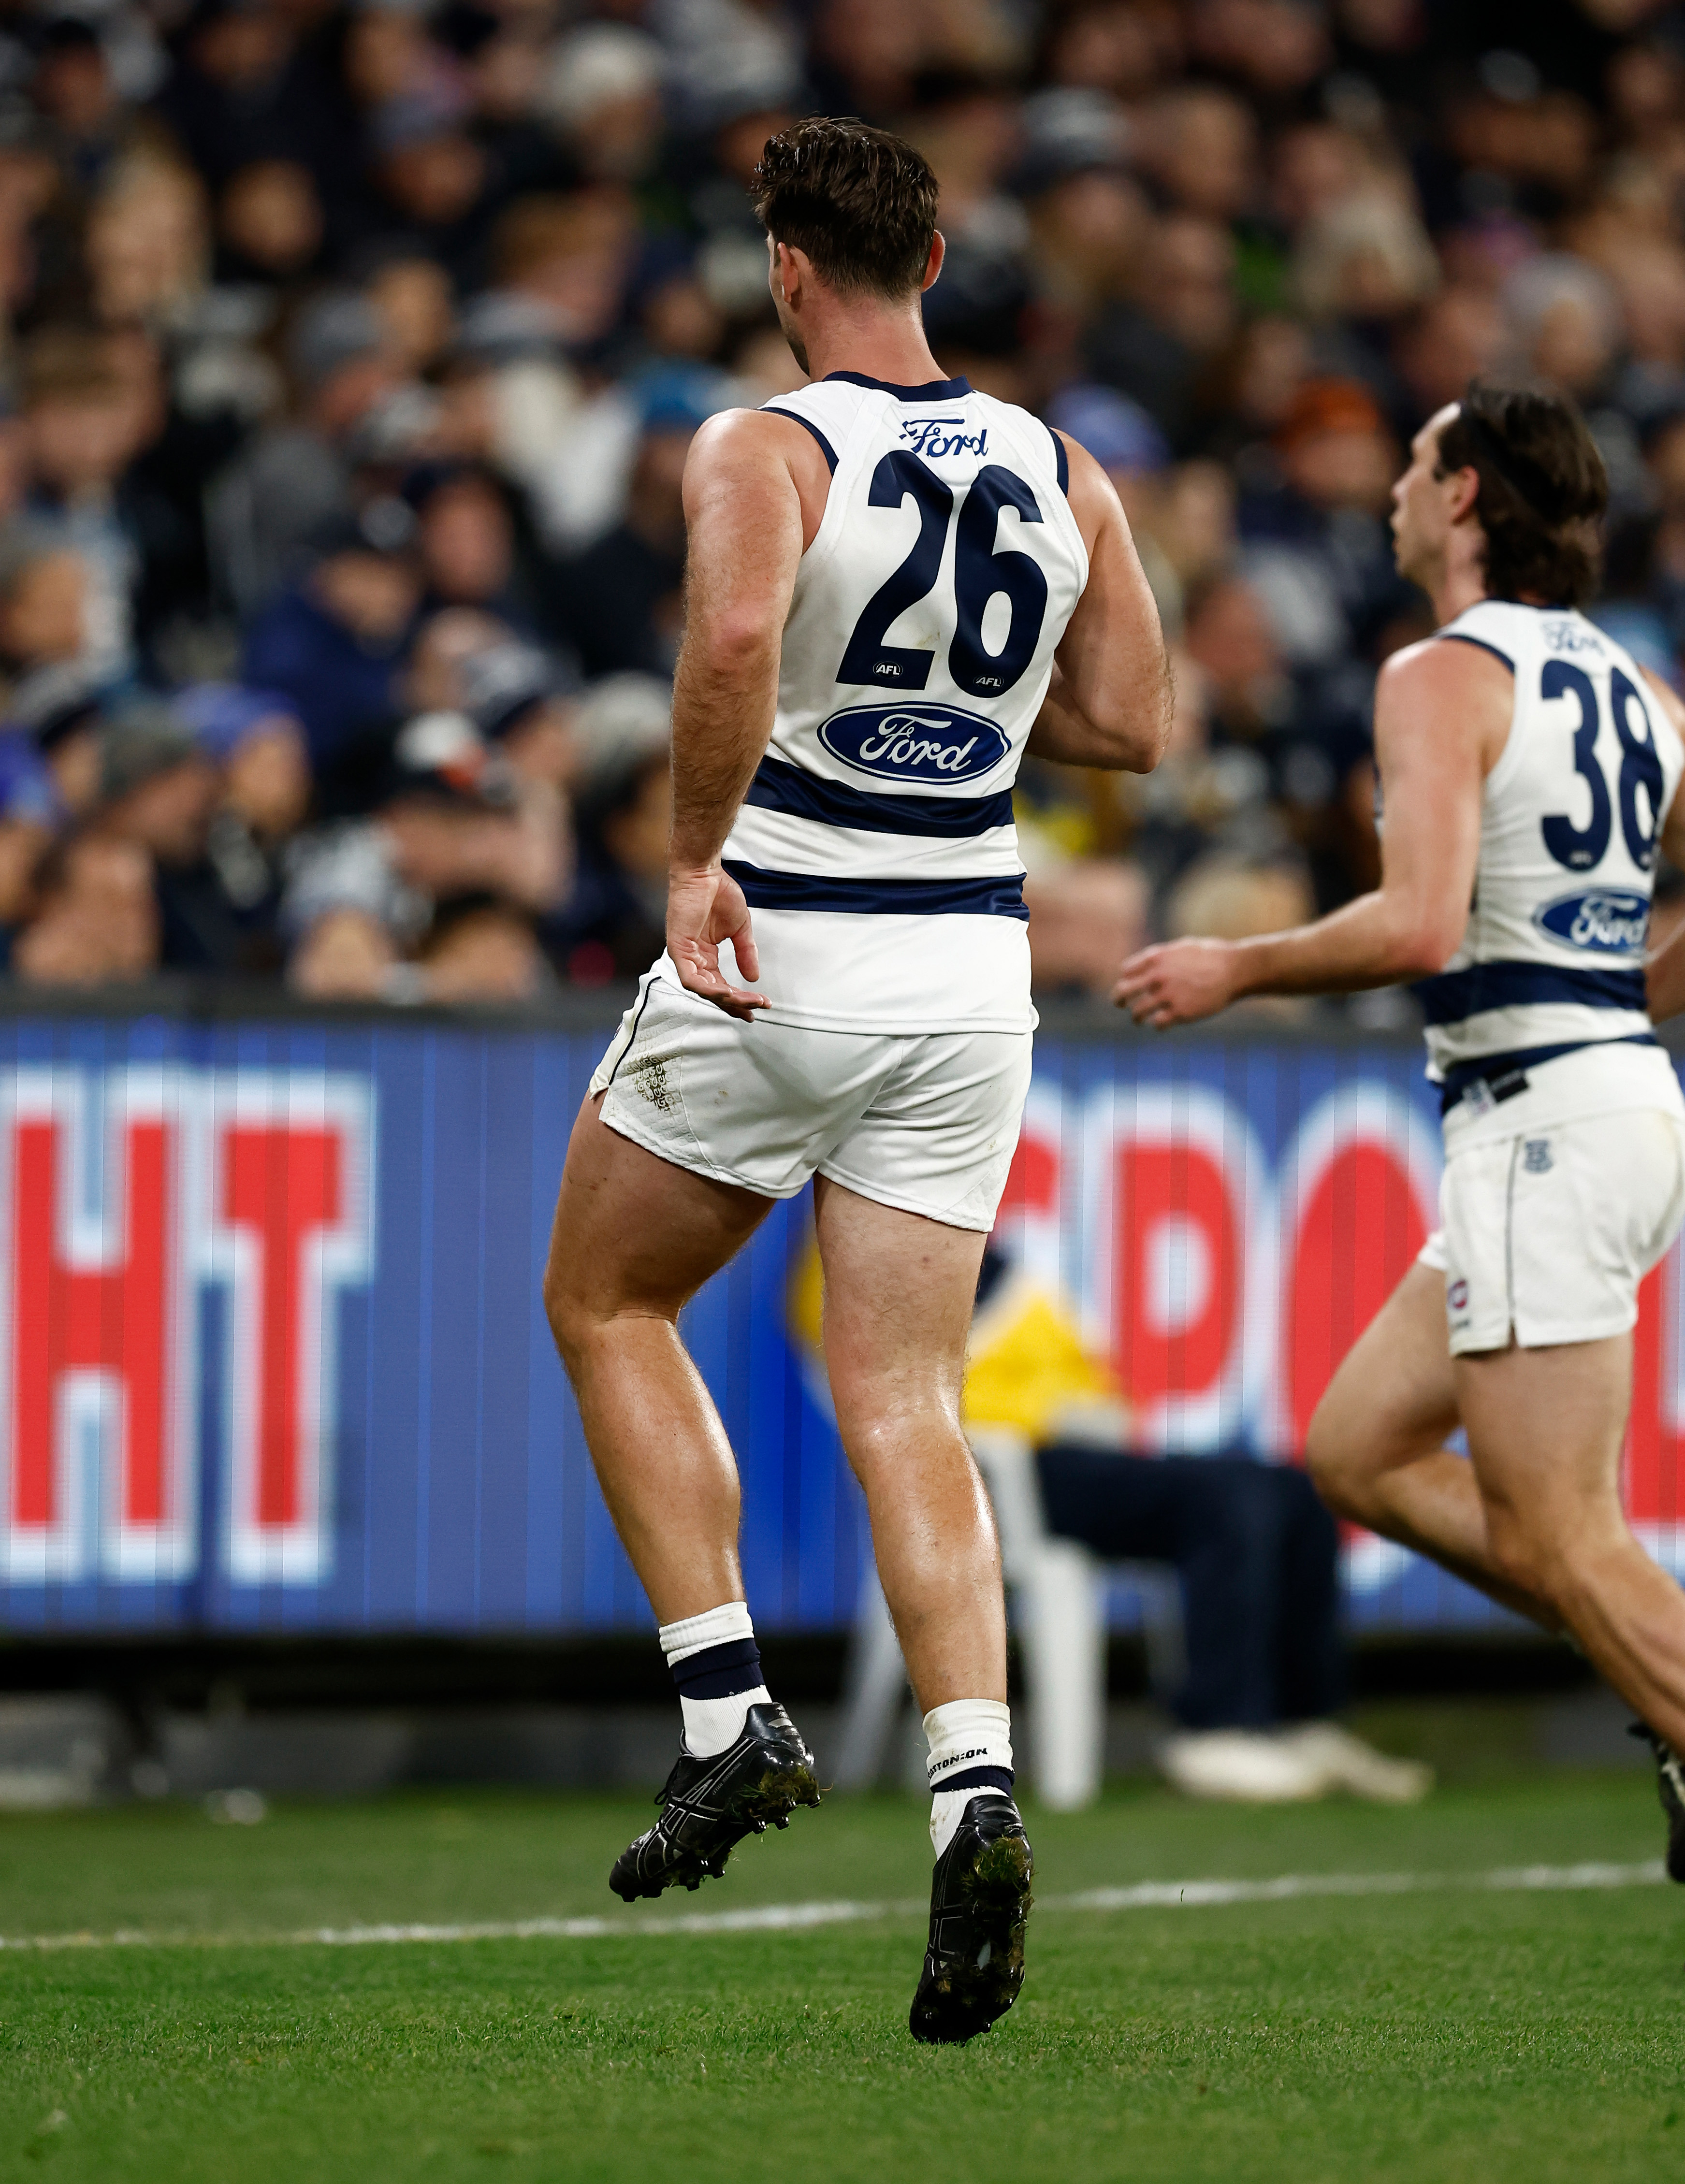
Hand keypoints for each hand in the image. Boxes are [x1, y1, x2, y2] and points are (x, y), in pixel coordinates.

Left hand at [666, 865, 768, 1020]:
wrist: (704, 871)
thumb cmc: (718, 892)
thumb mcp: (740, 929)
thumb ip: (746, 953)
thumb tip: (754, 977)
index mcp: (705, 954)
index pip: (721, 985)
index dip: (739, 999)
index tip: (759, 1006)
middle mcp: (693, 958)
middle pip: (713, 992)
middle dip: (735, 1004)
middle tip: (754, 1011)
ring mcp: (684, 954)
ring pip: (703, 989)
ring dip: (726, 998)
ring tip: (748, 1001)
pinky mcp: (678, 949)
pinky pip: (690, 978)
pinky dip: (708, 988)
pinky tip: (727, 992)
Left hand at [1112, 937, 1239, 1027]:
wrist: (1235, 969)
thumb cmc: (1213, 955)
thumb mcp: (1183, 947)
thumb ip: (1163, 956)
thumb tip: (1149, 964)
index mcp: (1156, 957)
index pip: (1126, 970)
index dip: (1127, 978)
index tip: (1132, 983)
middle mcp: (1157, 976)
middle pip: (1123, 990)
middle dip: (1118, 999)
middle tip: (1120, 1004)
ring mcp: (1167, 995)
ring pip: (1138, 1012)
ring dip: (1136, 1017)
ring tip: (1139, 1020)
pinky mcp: (1180, 1012)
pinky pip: (1158, 1024)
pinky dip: (1157, 1025)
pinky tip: (1161, 1024)